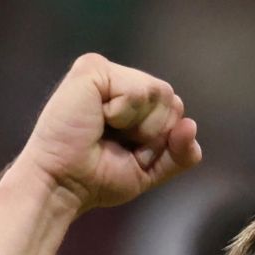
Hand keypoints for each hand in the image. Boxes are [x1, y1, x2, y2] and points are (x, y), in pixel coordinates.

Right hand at [16, 53, 202, 213]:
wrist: (63, 185)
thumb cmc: (97, 178)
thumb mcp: (150, 170)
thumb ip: (179, 154)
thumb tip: (191, 125)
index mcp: (131, 99)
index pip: (174, 109)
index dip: (161, 139)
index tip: (127, 152)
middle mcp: (118, 79)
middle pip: (170, 99)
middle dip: (153, 133)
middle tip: (115, 143)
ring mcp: (105, 71)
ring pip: (158, 92)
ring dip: (139, 125)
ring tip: (105, 130)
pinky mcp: (92, 68)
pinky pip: (137, 91)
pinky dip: (123, 114)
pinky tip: (97, 118)